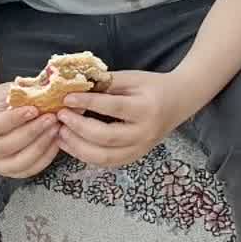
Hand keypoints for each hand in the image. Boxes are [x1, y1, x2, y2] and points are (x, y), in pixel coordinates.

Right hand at [0, 83, 62, 178]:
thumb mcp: (2, 93)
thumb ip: (19, 95)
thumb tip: (45, 92)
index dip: (14, 119)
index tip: (34, 109)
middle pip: (6, 147)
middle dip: (32, 132)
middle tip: (51, 118)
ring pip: (18, 163)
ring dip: (41, 146)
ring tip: (56, 128)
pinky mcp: (7, 172)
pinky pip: (28, 170)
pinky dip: (45, 157)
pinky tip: (56, 140)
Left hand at [55, 71, 196, 169]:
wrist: (180, 100)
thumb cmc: (153, 86)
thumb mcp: (133, 78)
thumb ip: (106, 84)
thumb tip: (75, 88)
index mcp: (147, 108)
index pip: (112, 108)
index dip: (87, 103)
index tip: (67, 98)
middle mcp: (145, 132)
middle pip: (105, 137)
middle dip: (78, 128)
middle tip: (61, 117)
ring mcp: (141, 148)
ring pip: (103, 157)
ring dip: (77, 147)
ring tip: (60, 134)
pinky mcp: (135, 156)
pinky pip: (107, 163)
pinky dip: (86, 156)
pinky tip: (72, 145)